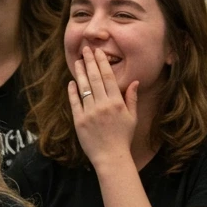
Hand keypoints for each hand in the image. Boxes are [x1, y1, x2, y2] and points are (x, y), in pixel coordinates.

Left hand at [68, 46, 137, 169]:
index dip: (102, 62)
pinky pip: (75, 102)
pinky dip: (73, 91)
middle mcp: (103, 105)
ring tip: (77, 61)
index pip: (108, 77)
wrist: (111, 157)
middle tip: (85, 49)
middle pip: (95, 78)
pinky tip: (72, 82)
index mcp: (117, 103)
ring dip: (80, 73)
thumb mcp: (132, 117)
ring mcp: (90, 112)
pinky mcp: (79, 121)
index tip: (98, 51)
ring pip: (84, 87)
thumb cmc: (123, 137)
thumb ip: (131, 98)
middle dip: (90, 62)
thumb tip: (134, 81)